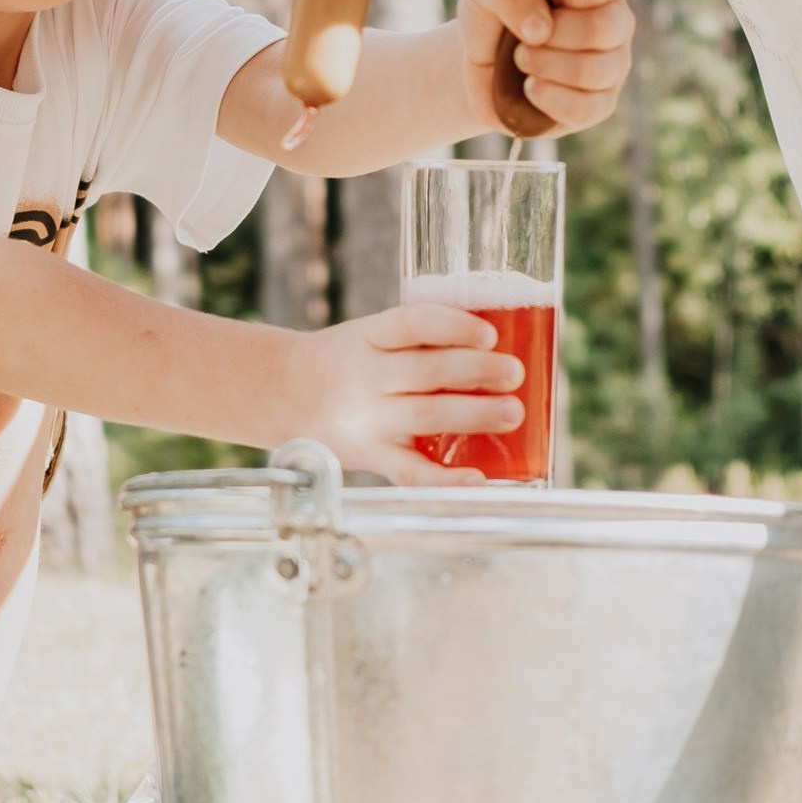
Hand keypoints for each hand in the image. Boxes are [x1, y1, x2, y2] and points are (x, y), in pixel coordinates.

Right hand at [283, 303, 524, 483]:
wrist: (287, 394)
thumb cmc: (350, 363)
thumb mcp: (372, 337)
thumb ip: (420, 343)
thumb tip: (499, 352)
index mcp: (370, 336)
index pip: (414, 323)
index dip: (454, 326)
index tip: (490, 333)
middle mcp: (366, 376)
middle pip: (428, 370)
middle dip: (478, 371)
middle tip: (514, 373)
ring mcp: (367, 419)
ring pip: (427, 415)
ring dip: (475, 414)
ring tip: (512, 413)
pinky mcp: (370, 456)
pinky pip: (409, 471)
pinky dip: (445, 478)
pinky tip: (478, 478)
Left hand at [457, 0, 634, 135]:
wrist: (481, 69)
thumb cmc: (492, 18)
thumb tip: (540, 28)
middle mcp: (612, 23)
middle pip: (606, 27)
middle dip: (555, 34)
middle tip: (523, 39)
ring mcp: (611, 66)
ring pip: (595, 70)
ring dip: (546, 65)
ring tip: (521, 61)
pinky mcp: (598, 105)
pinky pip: (588, 108)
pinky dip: (551, 98)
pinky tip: (530, 88)